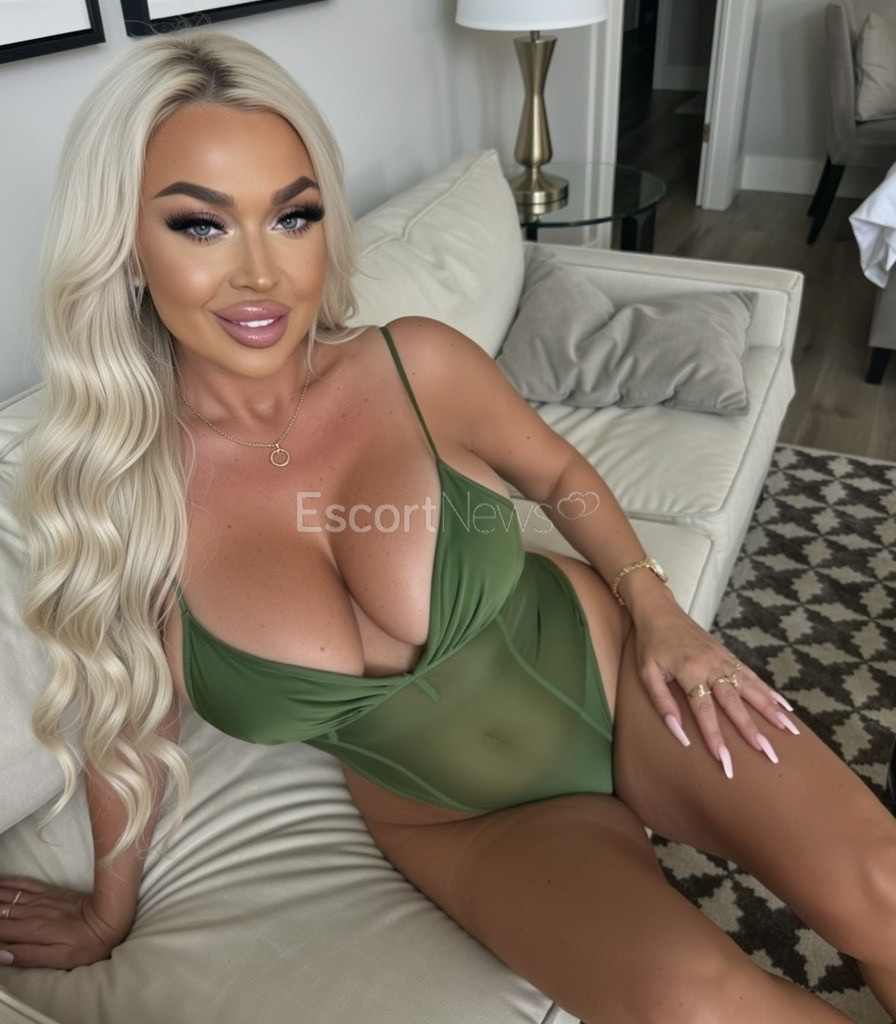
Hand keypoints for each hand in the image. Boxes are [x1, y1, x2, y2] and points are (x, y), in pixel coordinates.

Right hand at [0, 878, 131, 968]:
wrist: (111, 918)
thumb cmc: (87, 944)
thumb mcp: (59, 959)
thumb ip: (28, 956)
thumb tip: (2, 955)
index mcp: (31, 931)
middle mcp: (32, 913)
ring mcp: (40, 900)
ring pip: (6, 896)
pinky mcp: (50, 892)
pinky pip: (24, 885)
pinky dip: (8, 883)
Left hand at [631, 591, 799, 776]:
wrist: (660, 611)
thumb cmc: (651, 645)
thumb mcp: (647, 674)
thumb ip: (662, 703)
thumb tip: (680, 735)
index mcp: (689, 671)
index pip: (704, 710)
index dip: (715, 736)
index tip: (725, 761)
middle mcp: (711, 665)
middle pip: (735, 702)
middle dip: (752, 729)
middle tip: (769, 753)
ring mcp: (723, 659)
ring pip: (751, 688)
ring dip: (770, 710)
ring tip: (790, 731)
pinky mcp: (729, 655)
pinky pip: (752, 676)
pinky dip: (769, 691)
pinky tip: (784, 706)